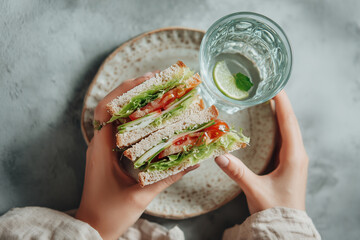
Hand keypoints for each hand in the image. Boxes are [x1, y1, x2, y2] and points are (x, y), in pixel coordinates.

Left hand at [75, 72, 197, 239]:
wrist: (92, 227)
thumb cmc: (111, 214)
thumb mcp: (141, 195)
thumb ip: (168, 177)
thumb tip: (194, 162)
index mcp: (102, 149)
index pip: (108, 110)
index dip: (127, 91)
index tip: (149, 81)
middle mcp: (99, 144)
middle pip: (111, 106)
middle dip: (132, 90)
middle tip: (157, 80)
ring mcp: (101, 148)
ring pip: (114, 115)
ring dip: (132, 101)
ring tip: (155, 91)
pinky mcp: (106, 153)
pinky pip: (118, 128)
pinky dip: (133, 118)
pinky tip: (149, 116)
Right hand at [215, 90, 307, 213]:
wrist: (286, 227)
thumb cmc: (274, 209)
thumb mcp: (255, 190)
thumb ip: (237, 172)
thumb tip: (218, 155)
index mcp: (293, 157)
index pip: (289, 123)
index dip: (282, 103)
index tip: (276, 86)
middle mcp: (297, 155)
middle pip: (290, 122)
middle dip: (281, 104)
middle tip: (268, 87)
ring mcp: (295, 159)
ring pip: (289, 130)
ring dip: (280, 114)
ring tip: (269, 99)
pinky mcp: (289, 164)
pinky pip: (286, 139)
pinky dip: (278, 126)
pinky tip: (270, 123)